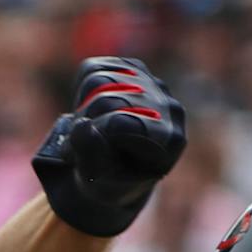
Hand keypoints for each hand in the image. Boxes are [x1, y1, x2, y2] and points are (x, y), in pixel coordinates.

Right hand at [33, 58, 187, 237]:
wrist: (114, 174)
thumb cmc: (108, 182)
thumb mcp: (97, 179)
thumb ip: (91, 155)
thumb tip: (83, 126)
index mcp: (169, 140)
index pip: (118, 123)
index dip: (91, 138)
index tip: (83, 160)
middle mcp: (170, 108)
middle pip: (106, 100)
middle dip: (84, 124)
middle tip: (83, 148)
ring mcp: (154, 86)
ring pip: (97, 80)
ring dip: (81, 109)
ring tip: (90, 130)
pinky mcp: (136, 70)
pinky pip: (93, 69)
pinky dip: (81, 92)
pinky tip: (93, 112)